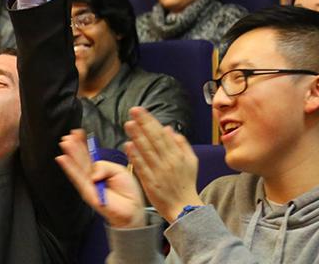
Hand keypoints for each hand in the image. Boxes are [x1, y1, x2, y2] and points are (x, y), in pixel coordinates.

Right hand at [56, 129, 145, 227]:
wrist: (132, 209)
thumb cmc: (128, 192)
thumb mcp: (119, 171)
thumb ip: (105, 166)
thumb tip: (93, 174)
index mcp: (100, 169)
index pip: (89, 154)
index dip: (83, 143)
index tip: (77, 132)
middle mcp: (92, 175)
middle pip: (81, 158)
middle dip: (74, 146)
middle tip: (68, 136)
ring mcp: (88, 183)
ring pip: (77, 166)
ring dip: (70, 154)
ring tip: (65, 143)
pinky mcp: (87, 192)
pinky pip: (77, 178)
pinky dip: (69, 169)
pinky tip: (63, 159)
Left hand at [123, 107, 202, 222]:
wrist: (184, 207)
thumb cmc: (186, 182)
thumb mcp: (191, 161)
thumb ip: (181, 143)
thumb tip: (168, 129)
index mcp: (178, 155)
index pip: (162, 134)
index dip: (150, 121)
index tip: (140, 111)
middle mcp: (169, 161)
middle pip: (154, 139)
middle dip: (143, 124)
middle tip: (133, 111)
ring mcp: (159, 172)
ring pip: (147, 151)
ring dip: (137, 136)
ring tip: (129, 124)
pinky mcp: (150, 182)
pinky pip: (142, 167)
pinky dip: (135, 156)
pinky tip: (128, 145)